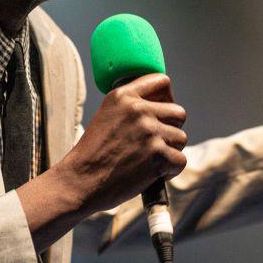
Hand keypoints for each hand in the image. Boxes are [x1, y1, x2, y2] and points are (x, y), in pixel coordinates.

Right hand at [56, 73, 187, 213]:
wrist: (80, 181)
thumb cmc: (93, 153)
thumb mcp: (106, 115)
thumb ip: (130, 105)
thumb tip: (162, 105)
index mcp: (123, 96)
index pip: (161, 82)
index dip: (167, 99)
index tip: (161, 113)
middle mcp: (138, 110)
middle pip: (178, 112)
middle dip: (171, 129)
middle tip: (155, 143)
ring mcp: (149, 132)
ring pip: (181, 138)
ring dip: (170, 151)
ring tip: (150, 160)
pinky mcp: (158, 155)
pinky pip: (180, 160)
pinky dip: (170, 170)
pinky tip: (152, 173)